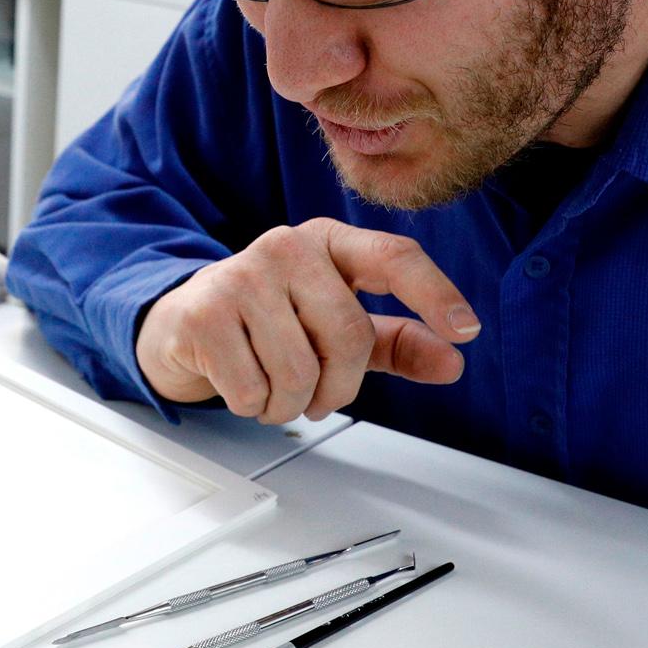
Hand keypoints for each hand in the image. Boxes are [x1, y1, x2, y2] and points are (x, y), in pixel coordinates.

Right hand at [135, 218, 480, 423]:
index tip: (465, 330)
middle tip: (318, 395)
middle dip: (338, 386)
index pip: (394, 257)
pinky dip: (253, 405)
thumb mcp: (337, 328)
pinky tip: (243, 383)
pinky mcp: (205, 312)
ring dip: (290, 404)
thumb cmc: (269, 320)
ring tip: (273, 388)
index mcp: (329, 243)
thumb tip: (452, 360)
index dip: (434, 293)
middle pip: (349, 334)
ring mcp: (242, 274)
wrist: (182, 321)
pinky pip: (254, 388)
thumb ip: (397, 343)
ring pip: (299, 372)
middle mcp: (287, 246)